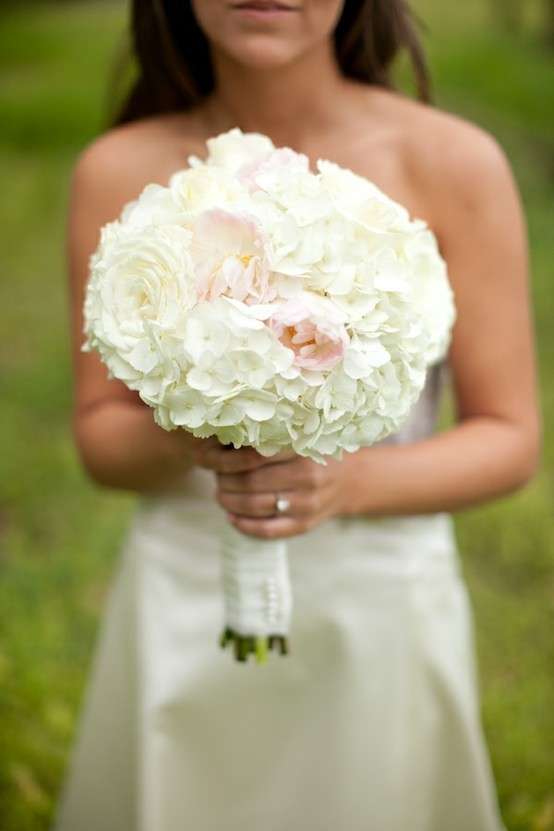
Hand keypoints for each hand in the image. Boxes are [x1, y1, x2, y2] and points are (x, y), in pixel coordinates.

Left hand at [207, 445, 354, 538]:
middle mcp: (307, 478)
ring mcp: (306, 504)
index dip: (229, 458)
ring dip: (229, 501)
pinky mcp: (305, 525)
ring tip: (220, 494)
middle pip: (250, 482)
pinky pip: (268, 530)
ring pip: (255, 506)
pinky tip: (232, 516)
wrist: (351, 480)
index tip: (217, 455)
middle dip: (225, 480)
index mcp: (303, 450)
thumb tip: (226, 432)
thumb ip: (272, 435)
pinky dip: (244, 525)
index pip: (254, 455)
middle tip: (216, 476)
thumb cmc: (316, 452)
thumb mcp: (301, 436)